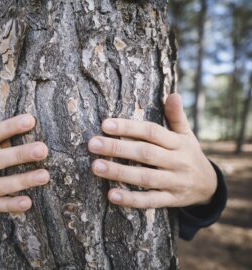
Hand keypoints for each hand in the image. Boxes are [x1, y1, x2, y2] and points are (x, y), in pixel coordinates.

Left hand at [88, 93, 216, 208]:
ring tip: (96, 166)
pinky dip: (131, 199)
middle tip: (93, 144)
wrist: (210, 187)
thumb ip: (177, 117)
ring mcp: (174, 182)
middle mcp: (176, 161)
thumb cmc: (189, 155)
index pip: (151, 132)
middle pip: (145, 153)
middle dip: (117, 148)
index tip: (105, 124)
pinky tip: (111, 195)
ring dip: (119, 173)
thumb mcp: (187, 135)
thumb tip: (173, 94)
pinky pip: (150, 201)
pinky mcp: (171, 200)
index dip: (129, 127)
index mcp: (178, 143)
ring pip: (145, 177)